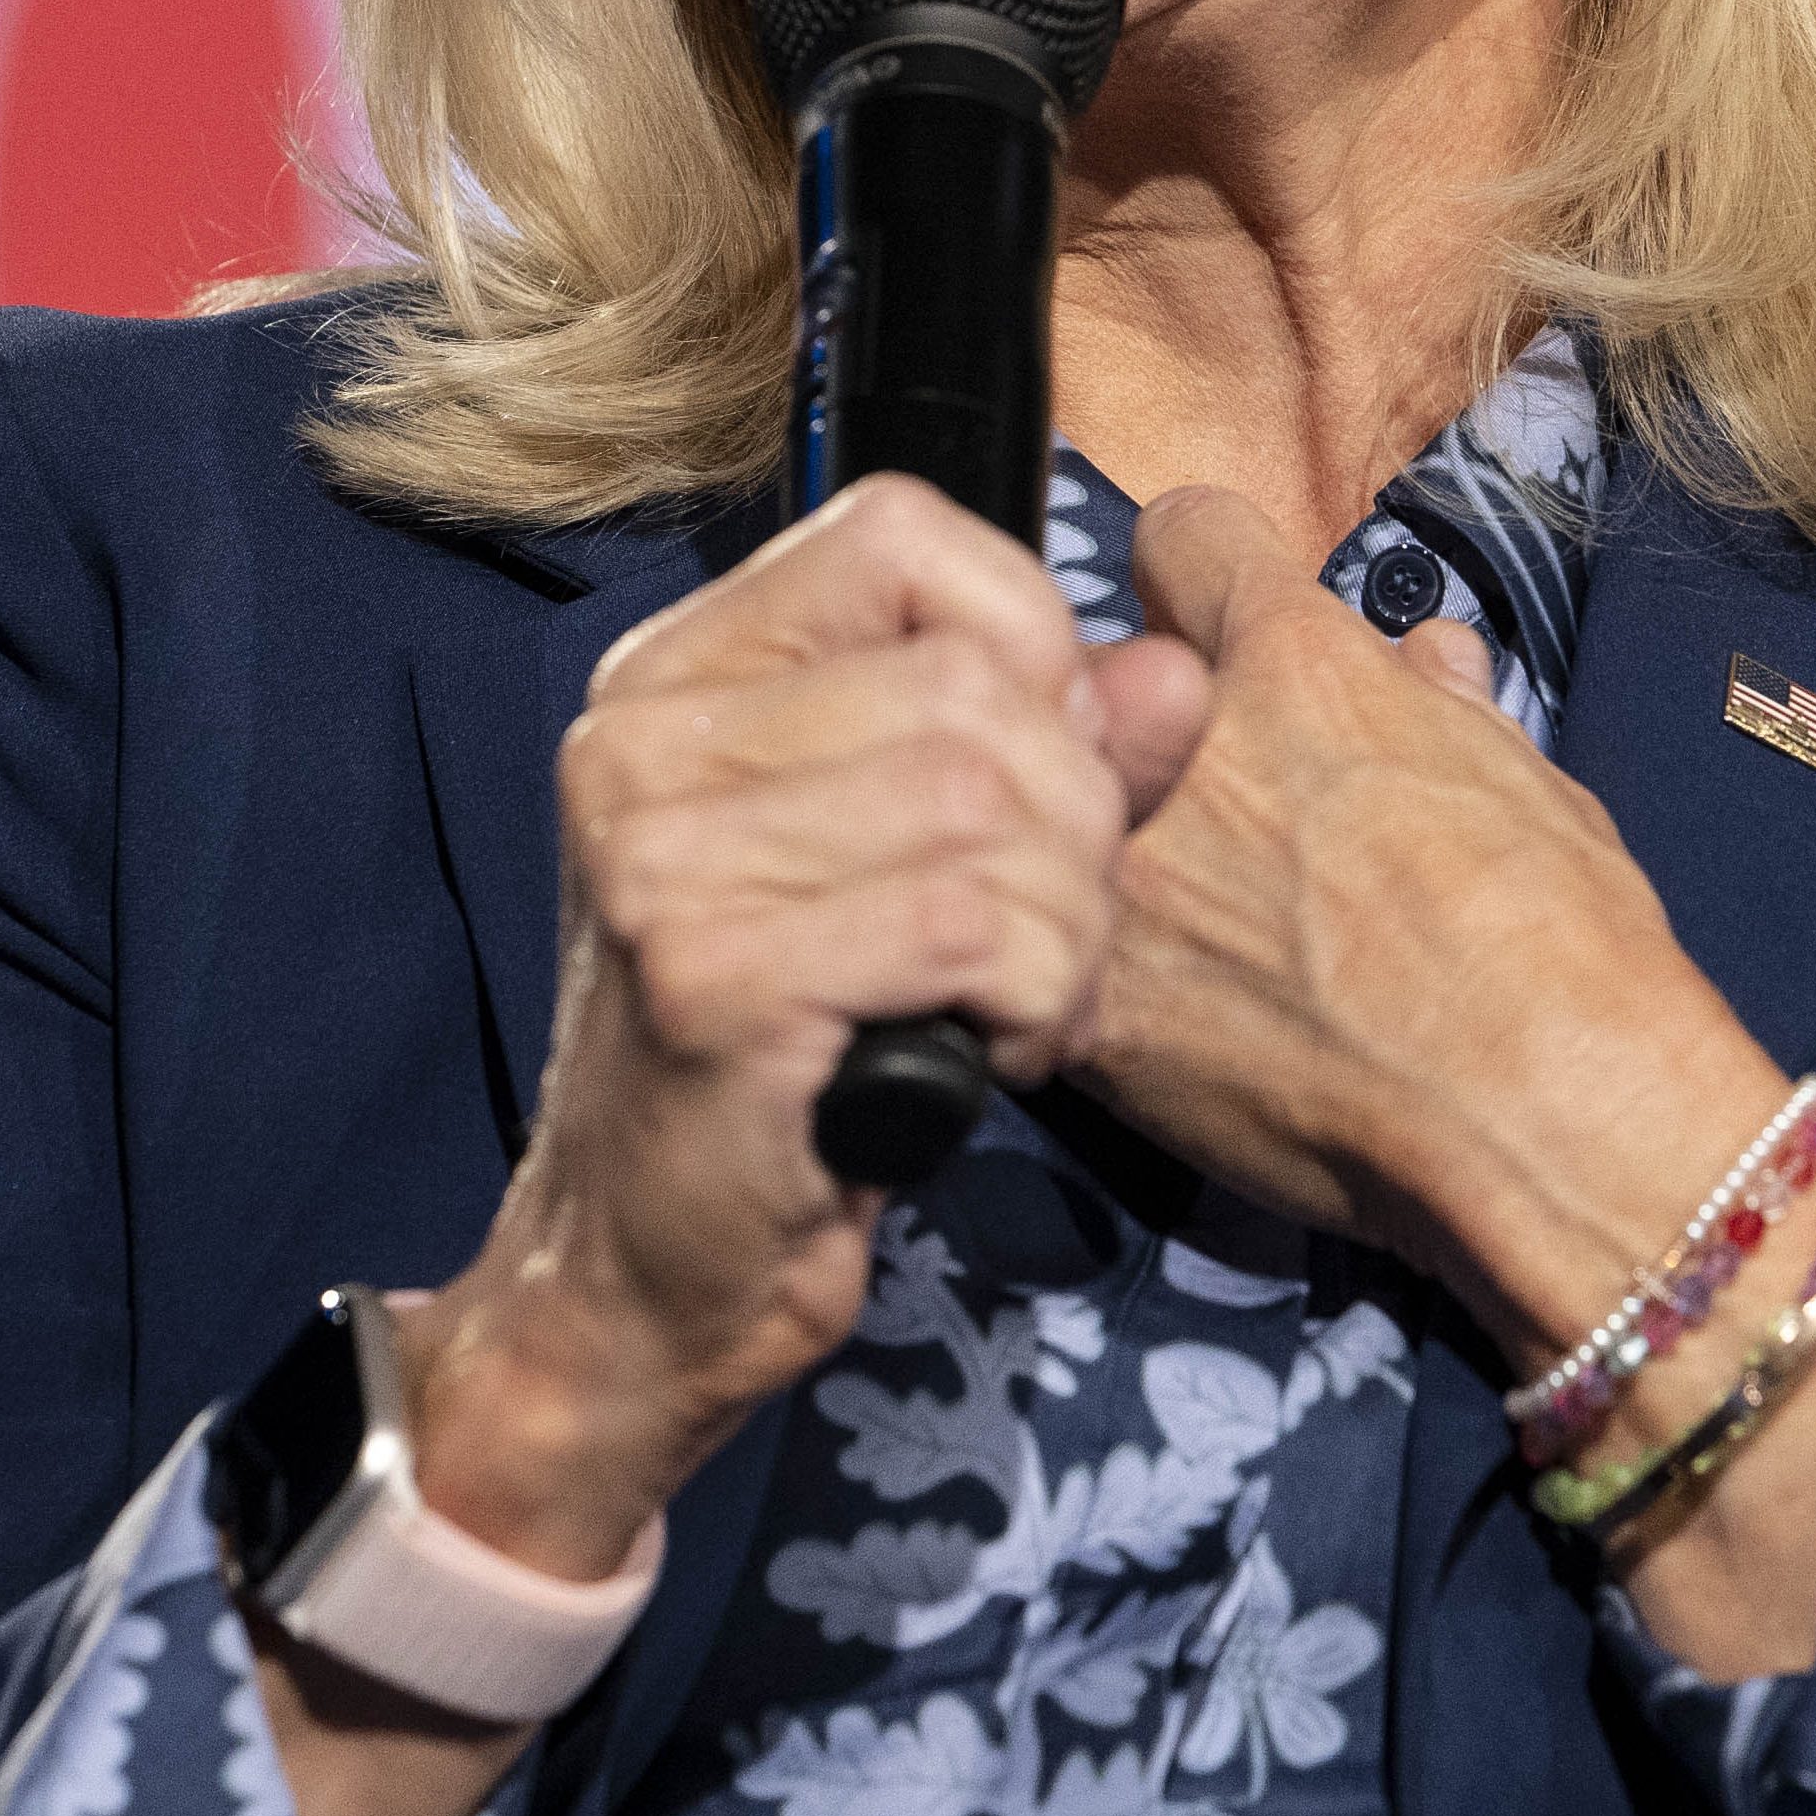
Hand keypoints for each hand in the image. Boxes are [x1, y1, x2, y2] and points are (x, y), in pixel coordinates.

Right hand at [397, 475, 1210, 1584]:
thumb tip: (1175, 671)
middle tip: (1046, 941)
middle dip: (1076, 823)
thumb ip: (1049, 749)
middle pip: (977, 684)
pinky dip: (1038, 1000)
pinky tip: (992, 1059)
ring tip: (1018, 1006)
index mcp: (679, 673)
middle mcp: (644, 734)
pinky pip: (975, 925)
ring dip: (1068, 928)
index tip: (1040, 776)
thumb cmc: (793, 1062)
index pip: (900, 533)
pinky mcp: (710, 973)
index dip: (1024, 637)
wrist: (640, 1282)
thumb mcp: (911, 864)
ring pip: (995, 801)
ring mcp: (662, 852)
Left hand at [1074, 489, 1792, 1361]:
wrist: (1545, 1129)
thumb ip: (1447, 708)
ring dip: (1123, 858)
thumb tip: (1426, 657)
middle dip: (1150, 728)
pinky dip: (1105, 987)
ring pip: (1067, 822)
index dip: (1204, 579)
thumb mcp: (1533, 785)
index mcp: (1298, 664)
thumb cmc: (1571, 947)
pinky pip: (1063, 960)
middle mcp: (1186, 748)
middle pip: (1106, 685)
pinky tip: (1179, 1030)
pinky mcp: (1096, 1011)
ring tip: (1207, 932)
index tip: (1218, 628)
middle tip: (1219, 806)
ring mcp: (1127, 882)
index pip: (1182, 536)